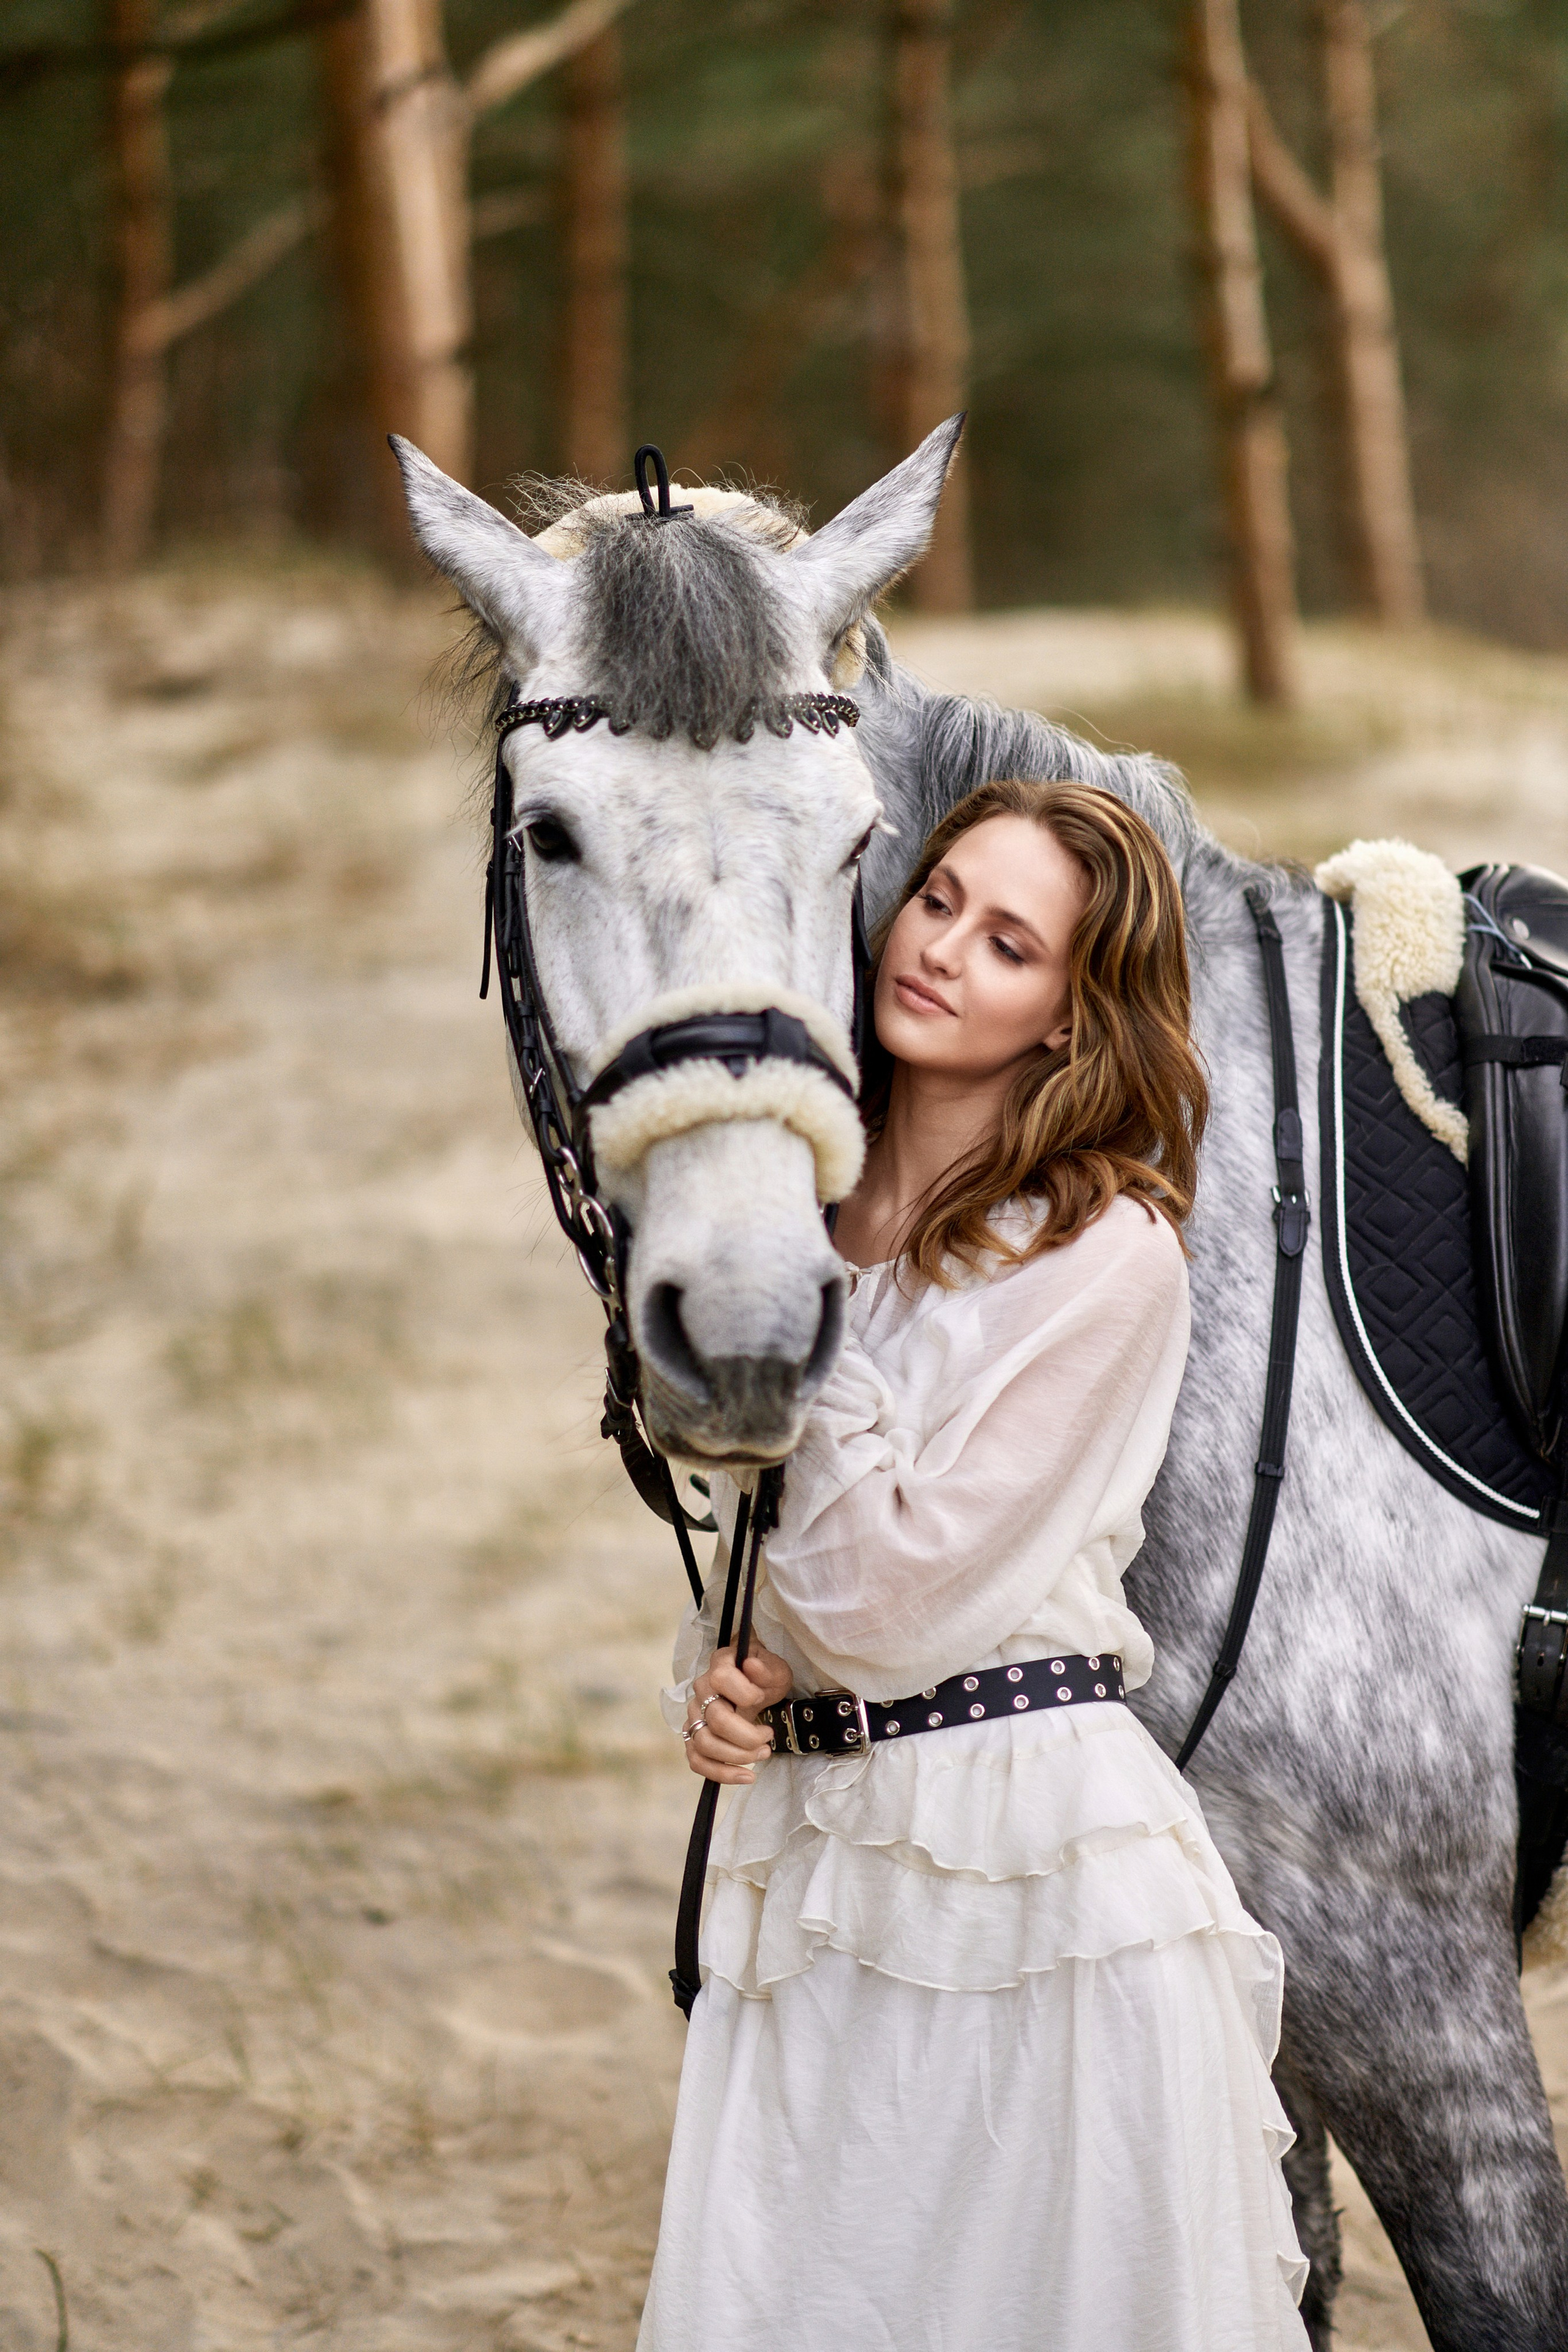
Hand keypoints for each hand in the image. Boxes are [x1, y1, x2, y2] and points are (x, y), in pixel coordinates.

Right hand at [683, 1641, 792, 1783]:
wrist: (754, 1686)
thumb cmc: (764, 1677)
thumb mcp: (776, 1669)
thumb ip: (767, 1669)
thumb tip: (752, 1666)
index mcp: (720, 1666)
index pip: (722, 1679)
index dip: (745, 1693)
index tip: (762, 1698)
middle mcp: (702, 1689)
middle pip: (716, 1719)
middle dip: (747, 1736)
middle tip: (768, 1736)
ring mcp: (695, 1714)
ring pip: (704, 1743)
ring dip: (736, 1757)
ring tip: (763, 1753)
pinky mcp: (694, 1736)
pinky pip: (697, 1761)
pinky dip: (721, 1774)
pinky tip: (746, 1775)